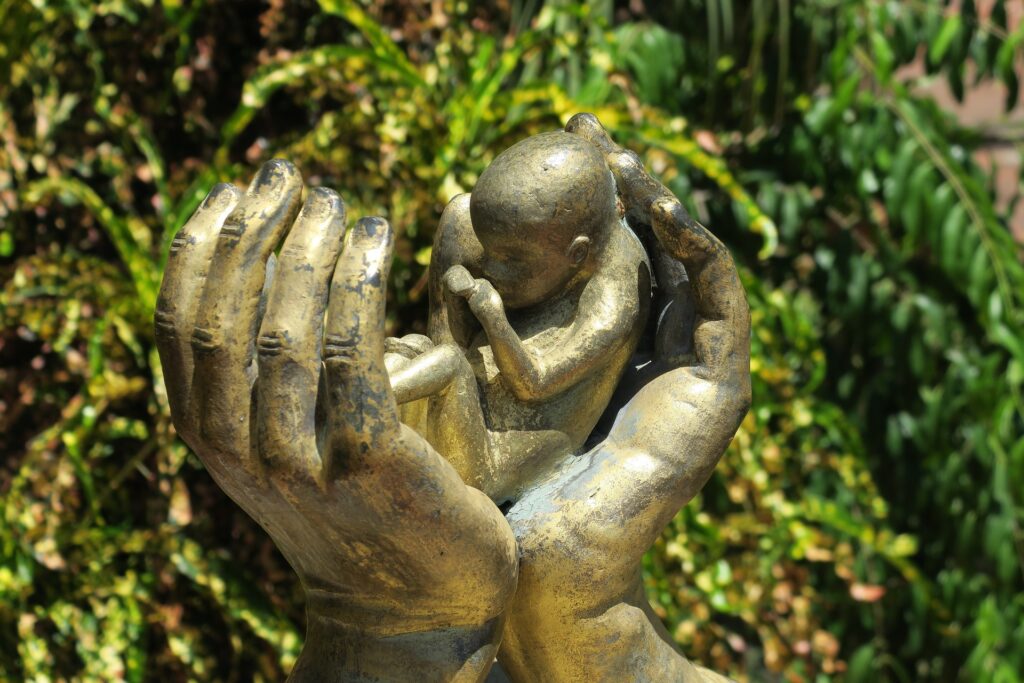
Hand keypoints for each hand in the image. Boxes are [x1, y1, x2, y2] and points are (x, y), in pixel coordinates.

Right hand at [155, 161, 515, 680]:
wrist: (407, 606)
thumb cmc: (356, 511)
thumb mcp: (287, 448)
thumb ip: (266, 385)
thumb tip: (276, 277)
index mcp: (208, 437)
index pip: (181, 324)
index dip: (203, 246)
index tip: (236, 189)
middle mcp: (237, 449)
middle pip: (226, 316)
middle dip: (254, 232)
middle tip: (294, 177)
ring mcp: (298, 460)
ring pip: (286, 329)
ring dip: (310, 249)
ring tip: (340, 203)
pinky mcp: (366, 460)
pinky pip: (352, 353)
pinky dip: (359, 283)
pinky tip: (376, 239)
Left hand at [493, 116, 749, 680]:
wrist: (544, 565)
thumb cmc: (502, 485)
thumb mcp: (484, 379)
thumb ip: (479, 323)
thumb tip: (443, 258)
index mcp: (603, 350)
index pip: (605, 256)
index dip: (584, 199)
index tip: (549, 147)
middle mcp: (651, 353)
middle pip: (648, 249)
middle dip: (624, 187)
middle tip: (588, 132)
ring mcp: (690, 370)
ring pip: (688, 265)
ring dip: (663, 206)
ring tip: (623, 161)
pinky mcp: (719, 389)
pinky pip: (720, 302)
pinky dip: (699, 250)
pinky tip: (663, 212)